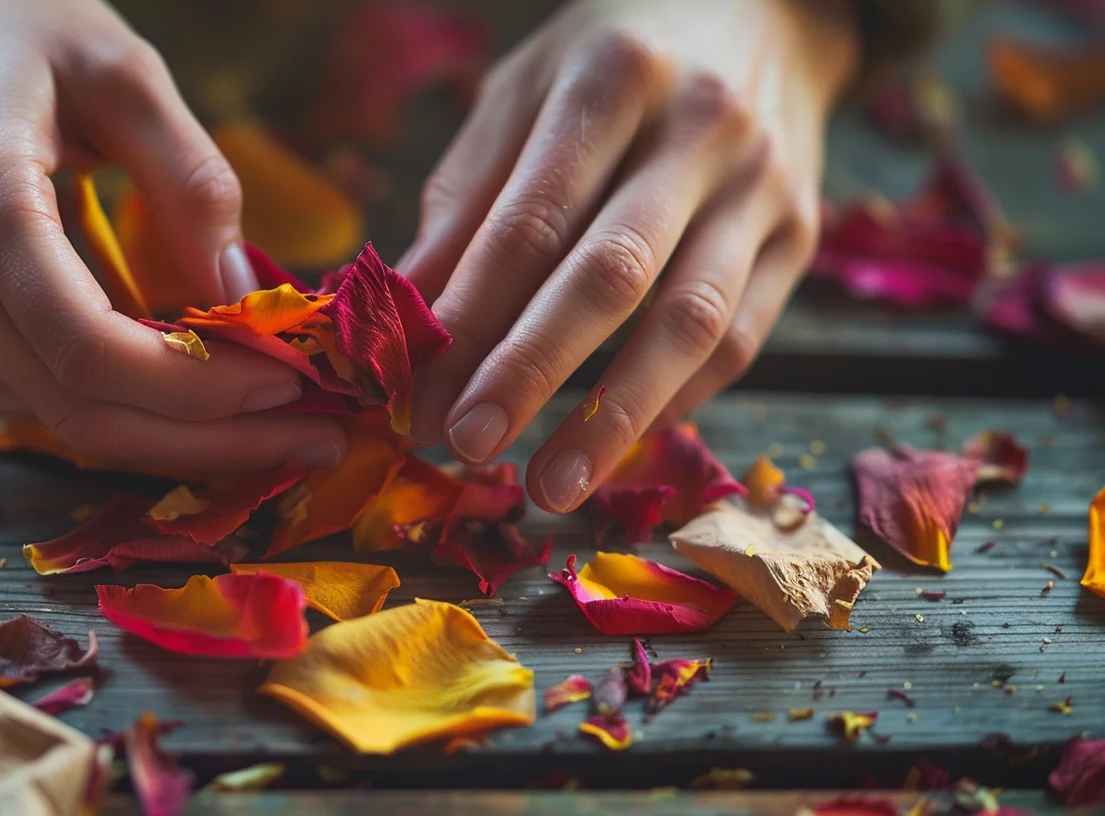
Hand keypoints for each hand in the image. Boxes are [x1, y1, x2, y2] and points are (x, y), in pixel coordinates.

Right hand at [0, 0, 345, 470]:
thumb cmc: (17, 20)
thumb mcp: (123, 72)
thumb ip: (189, 180)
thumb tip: (244, 296)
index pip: (89, 349)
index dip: (197, 387)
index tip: (289, 381)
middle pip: (78, 410)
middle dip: (204, 440)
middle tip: (312, 438)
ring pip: (63, 417)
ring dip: (176, 439)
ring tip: (277, 431)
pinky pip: (49, 389)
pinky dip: (137, 409)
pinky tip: (210, 403)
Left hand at [401, 0, 857, 510]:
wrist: (764, 12)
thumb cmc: (615, 58)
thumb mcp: (523, 93)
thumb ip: (467, 198)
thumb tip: (409, 314)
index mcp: (610, 81)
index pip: (530, 221)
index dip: (471, 317)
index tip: (419, 394)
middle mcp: (699, 130)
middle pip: (610, 276)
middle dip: (531, 373)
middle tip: (467, 446)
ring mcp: (763, 187)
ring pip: (690, 323)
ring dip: (613, 417)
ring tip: (548, 485)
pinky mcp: (803, 236)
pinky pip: (740, 339)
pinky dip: (674, 400)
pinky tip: (615, 442)